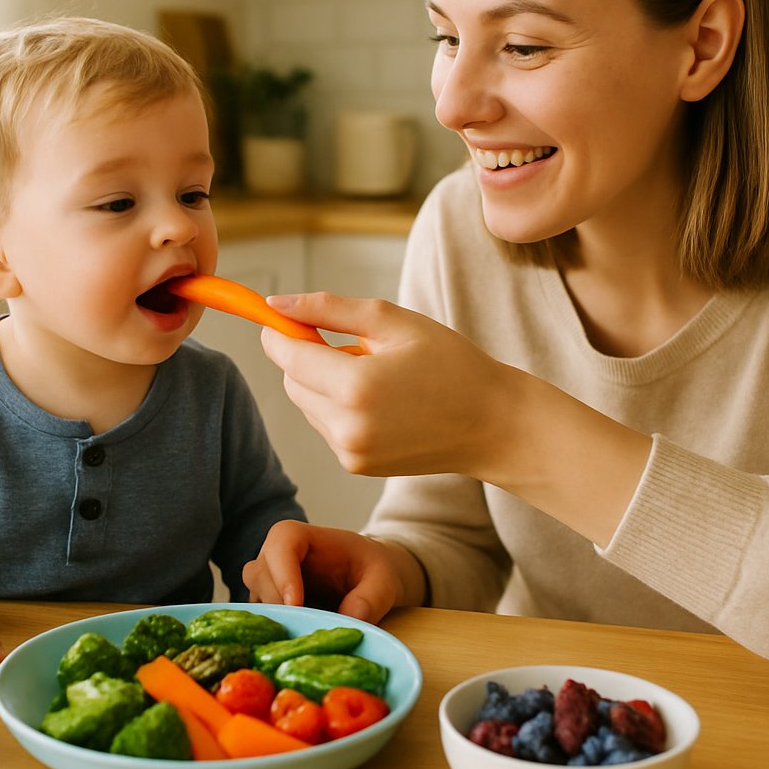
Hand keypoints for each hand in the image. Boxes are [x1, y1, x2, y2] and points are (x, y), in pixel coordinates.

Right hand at [242, 521, 424, 622]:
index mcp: (298, 536)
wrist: (366, 580)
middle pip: (261, 575)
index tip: (297, 605)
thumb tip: (352, 617)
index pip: (281, 545)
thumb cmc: (371, 570)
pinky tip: (296, 644)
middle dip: (280, 604)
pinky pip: (259, 619)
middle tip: (307, 629)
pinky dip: (273, 632)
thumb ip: (372, 597)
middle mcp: (273, 555)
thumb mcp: (383, 580)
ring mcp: (266, 581)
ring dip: (276, 620)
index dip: (284, 574)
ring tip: (303, 638)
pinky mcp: (266, 605)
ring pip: (255, 599)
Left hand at [261, 292, 523, 480]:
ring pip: (306, 404)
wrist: (492, 424)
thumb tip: (277, 303)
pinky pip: (326, 425)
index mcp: (356, 386)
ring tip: (377, 376)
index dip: (279, 332)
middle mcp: (347, 426)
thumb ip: (329, 309)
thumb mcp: (393, 322)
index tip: (284, 317)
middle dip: (307, 358)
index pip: (286, 356)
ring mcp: (350, 452)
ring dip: (324, 384)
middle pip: (292, 382)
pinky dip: (339, 408)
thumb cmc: (451, 364)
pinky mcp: (356, 465)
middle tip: (353, 345)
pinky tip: (381, 402)